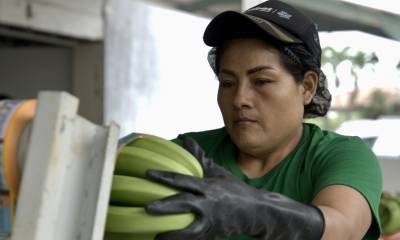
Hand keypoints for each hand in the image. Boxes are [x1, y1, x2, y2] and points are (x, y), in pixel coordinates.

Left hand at [145, 137, 324, 239]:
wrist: (258, 210)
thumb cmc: (235, 191)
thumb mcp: (218, 173)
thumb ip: (200, 159)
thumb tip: (187, 140)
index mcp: (208, 186)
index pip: (183, 179)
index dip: (165, 176)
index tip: (148, 174)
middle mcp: (209, 202)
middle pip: (184, 203)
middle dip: (165, 206)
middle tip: (147, 208)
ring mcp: (212, 219)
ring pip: (189, 228)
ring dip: (172, 233)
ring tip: (155, 237)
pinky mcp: (214, 233)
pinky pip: (196, 239)